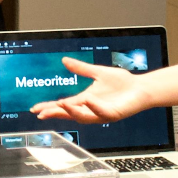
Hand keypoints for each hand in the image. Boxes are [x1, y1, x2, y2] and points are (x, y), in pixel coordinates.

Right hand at [28, 58, 149, 124]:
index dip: (50, 107)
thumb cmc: (122, 83)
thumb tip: (65, 61)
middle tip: (42, 113)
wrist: (141, 87)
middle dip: (56, 113)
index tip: (36, 109)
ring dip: (72, 111)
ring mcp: (102, 113)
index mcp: (85, 100)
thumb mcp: (97, 72)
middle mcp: (91, 109)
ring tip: (60, 105)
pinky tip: (87, 99)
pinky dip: (93, 106)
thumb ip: (81, 68)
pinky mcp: (113, 114)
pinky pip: (101, 112)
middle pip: (69, 114)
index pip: (63, 106)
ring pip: (83, 117)